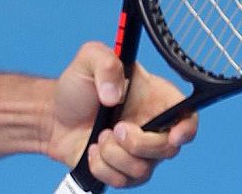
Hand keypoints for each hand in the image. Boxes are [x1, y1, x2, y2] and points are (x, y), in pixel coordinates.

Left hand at [47, 42, 197, 187]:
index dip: (188, 128)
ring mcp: (139, 152)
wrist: (54, 117)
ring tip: (99, 136)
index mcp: (155, 98)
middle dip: (138, 143)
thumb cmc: (77, 88)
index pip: (187, 116)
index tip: (174, 134)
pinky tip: (93, 150)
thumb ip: (105, 62)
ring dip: (114, 154)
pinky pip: (123, 181)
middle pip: (169, 149)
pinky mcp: (123, 171)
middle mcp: (153, 127)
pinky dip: (103, 167)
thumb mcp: (88, 60)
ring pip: (143, 169)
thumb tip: (114, 96)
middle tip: (115, 128)